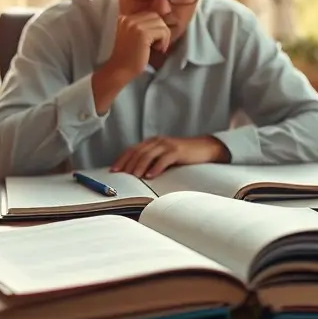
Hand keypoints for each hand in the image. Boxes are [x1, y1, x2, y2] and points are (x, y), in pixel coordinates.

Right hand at [103, 12, 171, 79]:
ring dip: (164, 36)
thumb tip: (162, 23)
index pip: (148, 15)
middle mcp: (128, 18)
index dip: (155, 28)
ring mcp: (135, 25)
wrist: (119, 71)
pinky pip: (163, 31)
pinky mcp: (142, 33)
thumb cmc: (127, 58)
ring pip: (161, 23)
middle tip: (157, 45)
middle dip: (160, 30)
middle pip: (155, 17)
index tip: (153, 42)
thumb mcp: (133, 37)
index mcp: (124, 18)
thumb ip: (142, 28)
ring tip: (157, 48)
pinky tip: (158, 50)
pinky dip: (164, 42)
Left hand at [112, 136, 228, 178]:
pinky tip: (150, 175)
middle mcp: (157, 141)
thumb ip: (150, 161)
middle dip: (128, 164)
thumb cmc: (182, 155)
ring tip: (134, 177)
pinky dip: (156, 168)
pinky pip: (164, 159)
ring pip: (148, 155)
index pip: (132, 150)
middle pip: (138, 152)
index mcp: (152, 142)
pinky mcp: (177, 151)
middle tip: (122, 176)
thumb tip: (135, 175)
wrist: (203, 148)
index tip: (113, 170)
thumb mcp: (163, 156)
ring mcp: (167, 145)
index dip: (121, 159)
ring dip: (139, 166)